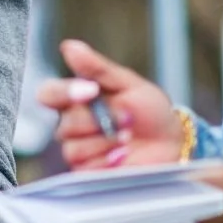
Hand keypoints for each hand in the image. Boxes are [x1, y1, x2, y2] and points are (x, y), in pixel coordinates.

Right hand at [36, 40, 182, 168]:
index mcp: (76, 99)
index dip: (64, 92)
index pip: (49, 94)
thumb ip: (98, 68)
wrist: (173, 145)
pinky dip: (109, 160)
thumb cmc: (150, 112)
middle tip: (128, 118)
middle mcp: (72, 126)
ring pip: (74, 148)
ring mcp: (79, 151)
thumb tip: (69, 46)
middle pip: (65, 124)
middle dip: (100, 121)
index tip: (90, 90)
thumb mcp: (129, 84)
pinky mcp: (87, 175)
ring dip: (107, 141)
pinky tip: (124, 156)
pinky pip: (85, 168)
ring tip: (129, 139)